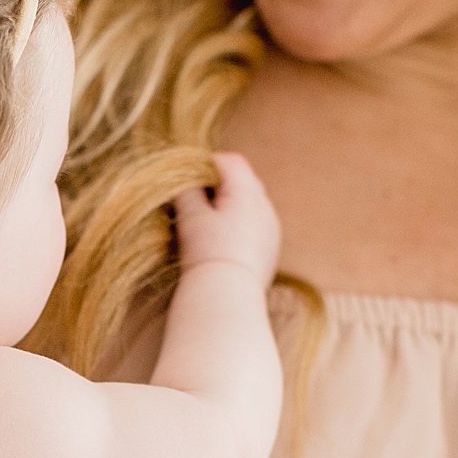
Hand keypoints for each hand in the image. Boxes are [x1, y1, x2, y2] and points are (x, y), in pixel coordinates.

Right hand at [175, 152, 280, 287]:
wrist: (228, 295)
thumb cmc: (207, 252)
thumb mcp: (190, 216)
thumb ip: (187, 190)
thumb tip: (185, 179)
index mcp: (247, 192)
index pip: (229, 161)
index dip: (206, 165)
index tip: (187, 180)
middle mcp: (265, 206)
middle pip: (243, 180)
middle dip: (219, 185)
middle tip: (194, 200)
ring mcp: (272, 228)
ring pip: (250, 203)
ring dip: (230, 206)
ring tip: (207, 224)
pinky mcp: (271, 249)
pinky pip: (256, 225)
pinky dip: (240, 225)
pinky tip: (222, 243)